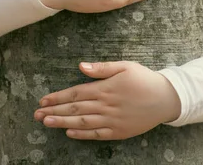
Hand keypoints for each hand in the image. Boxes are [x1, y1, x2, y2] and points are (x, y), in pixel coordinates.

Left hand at [34, 61, 180, 140]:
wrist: (166, 99)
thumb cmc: (144, 79)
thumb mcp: (125, 66)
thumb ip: (102, 68)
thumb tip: (80, 66)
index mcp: (105, 88)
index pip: (75, 93)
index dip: (57, 97)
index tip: (43, 100)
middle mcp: (105, 105)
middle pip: (74, 109)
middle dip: (54, 111)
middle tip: (36, 115)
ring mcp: (111, 120)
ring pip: (82, 123)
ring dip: (62, 123)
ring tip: (46, 123)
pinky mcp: (118, 131)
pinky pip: (96, 134)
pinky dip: (81, 134)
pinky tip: (69, 133)